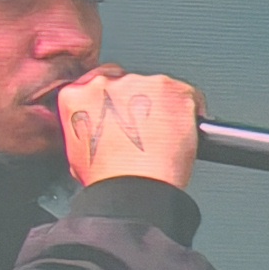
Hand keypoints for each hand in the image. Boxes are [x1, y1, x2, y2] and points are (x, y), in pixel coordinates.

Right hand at [56, 65, 201, 189]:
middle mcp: (106, 83)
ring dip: (164, 106)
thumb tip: (98, 132)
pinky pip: (189, 95)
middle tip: (147, 129)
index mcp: (77, 95)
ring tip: (166, 136)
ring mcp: (141, 83)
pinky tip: (187, 131)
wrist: (135, 186)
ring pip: (158, 88)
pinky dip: (192, 110)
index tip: (126, 113)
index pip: (99, 83)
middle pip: (130, 82)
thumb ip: (87, 129)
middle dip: (139, 102)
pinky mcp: (174, 90)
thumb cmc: (109, 177)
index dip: (117, 100)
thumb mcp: (78, 152)